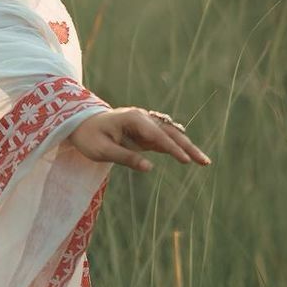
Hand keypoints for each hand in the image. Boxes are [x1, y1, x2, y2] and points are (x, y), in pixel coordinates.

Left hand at [68, 107, 210, 172]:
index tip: (186, 160)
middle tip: (205, 162)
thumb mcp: (102, 150)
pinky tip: (189, 155)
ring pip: (171, 135)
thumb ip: (126, 157)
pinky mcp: (145, 132)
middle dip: (188, 147)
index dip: (173, 148)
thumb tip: (149, 168)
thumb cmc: (89, 137)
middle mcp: (143, 118)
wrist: (80, 124)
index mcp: (133, 119)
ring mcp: (145, 123)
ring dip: (187, 147)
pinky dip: (177, 146)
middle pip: (170, 133)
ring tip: (203, 161)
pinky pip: (164, 138)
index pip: (158, 135)